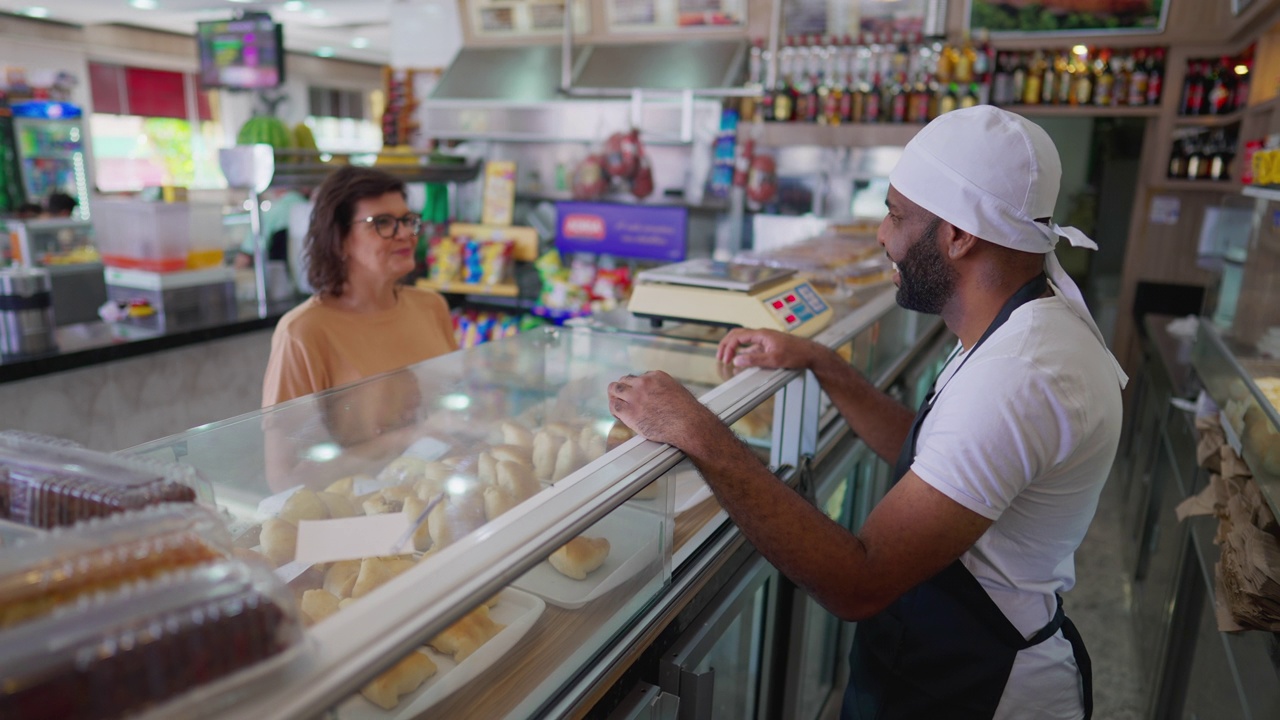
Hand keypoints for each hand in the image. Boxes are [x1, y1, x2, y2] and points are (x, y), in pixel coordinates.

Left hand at [607, 371, 724, 451]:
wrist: (688, 423)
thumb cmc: (687, 412)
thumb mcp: (676, 391)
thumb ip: (663, 389)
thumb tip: (658, 396)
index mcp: (655, 376)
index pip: (638, 377)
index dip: (635, 386)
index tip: (636, 393)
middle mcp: (643, 383)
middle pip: (624, 380)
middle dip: (622, 388)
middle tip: (621, 396)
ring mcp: (635, 397)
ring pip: (615, 390)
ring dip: (614, 396)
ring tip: (616, 402)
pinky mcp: (630, 412)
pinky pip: (614, 406)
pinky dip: (614, 408)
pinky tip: (617, 413)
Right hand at [717, 328, 821, 369]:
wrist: (810, 353)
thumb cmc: (796, 354)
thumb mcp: (774, 360)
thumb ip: (754, 360)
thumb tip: (737, 361)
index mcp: (761, 334)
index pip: (737, 336)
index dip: (728, 348)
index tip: (725, 359)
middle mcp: (762, 334)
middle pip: (738, 335)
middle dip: (726, 345)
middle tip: (720, 356)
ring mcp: (765, 340)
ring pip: (744, 340)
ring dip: (734, 348)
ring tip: (727, 358)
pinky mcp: (769, 346)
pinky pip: (752, 347)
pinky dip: (744, 353)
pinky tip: (743, 360)